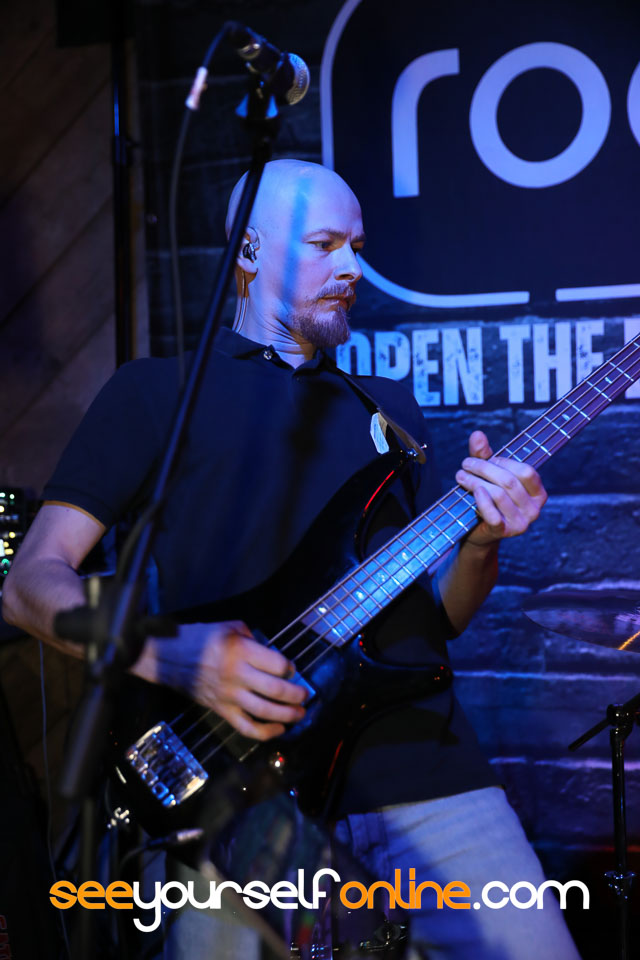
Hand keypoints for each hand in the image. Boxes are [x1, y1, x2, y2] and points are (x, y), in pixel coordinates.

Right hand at [133, 620, 306, 740]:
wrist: (166, 658)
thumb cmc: (198, 638)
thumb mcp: (227, 627)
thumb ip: (251, 636)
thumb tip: (269, 652)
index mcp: (240, 651)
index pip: (277, 664)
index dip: (290, 668)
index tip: (292, 670)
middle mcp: (237, 675)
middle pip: (276, 690)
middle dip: (296, 694)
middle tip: (305, 695)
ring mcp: (229, 696)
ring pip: (265, 711)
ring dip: (288, 715)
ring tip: (300, 713)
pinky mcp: (221, 711)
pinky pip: (247, 727)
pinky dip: (266, 732)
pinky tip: (279, 729)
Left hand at [455, 430, 546, 547]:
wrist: (479, 532)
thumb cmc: (487, 499)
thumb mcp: (487, 475)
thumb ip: (484, 455)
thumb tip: (477, 434)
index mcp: (538, 494)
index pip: (526, 471)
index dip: (503, 462)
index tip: (484, 459)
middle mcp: (534, 510)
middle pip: (509, 481)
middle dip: (484, 469)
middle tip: (465, 464)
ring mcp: (521, 523)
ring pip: (498, 494)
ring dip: (475, 481)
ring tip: (460, 476)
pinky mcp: (504, 532)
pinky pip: (493, 514)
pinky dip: (482, 500)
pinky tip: (473, 491)